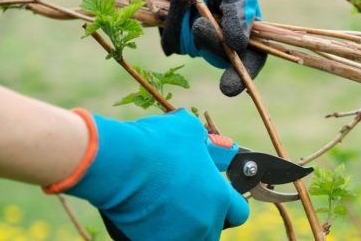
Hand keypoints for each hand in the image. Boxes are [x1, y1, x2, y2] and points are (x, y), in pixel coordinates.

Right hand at [44, 109, 248, 239]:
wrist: (121, 162)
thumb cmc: (158, 143)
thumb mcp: (189, 130)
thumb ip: (205, 142)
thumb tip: (207, 143)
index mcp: (219, 197)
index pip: (239, 212)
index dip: (230, 204)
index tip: (218, 197)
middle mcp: (205, 221)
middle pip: (214, 229)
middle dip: (204, 217)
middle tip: (187, 202)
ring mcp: (181, 236)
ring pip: (191, 238)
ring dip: (184, 228)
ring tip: (167, 210)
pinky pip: (163, 239)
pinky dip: (159, 232)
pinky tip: (147, 217)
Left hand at [160, 0, 267, 96]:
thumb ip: (239, 14)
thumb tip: (238, 45)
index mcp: (246, 31)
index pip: (251, 60)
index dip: (240, 77)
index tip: (227, 89)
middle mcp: (224, 42)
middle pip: (218, 58)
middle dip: (209, 42)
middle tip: (200, 23)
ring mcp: (199, 42)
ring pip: (190, 49)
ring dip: (184, 22)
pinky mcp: (177, 39)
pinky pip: (170, 43)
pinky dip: (170, 21)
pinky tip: (175, 2)